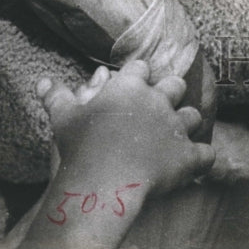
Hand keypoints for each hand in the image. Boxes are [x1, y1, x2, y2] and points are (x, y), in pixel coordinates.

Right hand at [38, 59, 214, 197]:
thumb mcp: (64, 117)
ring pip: (193, 116)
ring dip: (187, 124)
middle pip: (175, 84)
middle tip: (159, 108)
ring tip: (177, 135)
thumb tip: (43, 82)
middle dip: (170, 92)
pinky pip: (205, 154)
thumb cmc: (80, 146)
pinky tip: (195, 164)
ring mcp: (175, 127)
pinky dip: (201, 159)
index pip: (140, 68)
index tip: (132, 85)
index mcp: (131, 86)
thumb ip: (57, 96)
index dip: (138, 76)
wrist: (101, 181)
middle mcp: (158, 100)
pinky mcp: (186, 156)